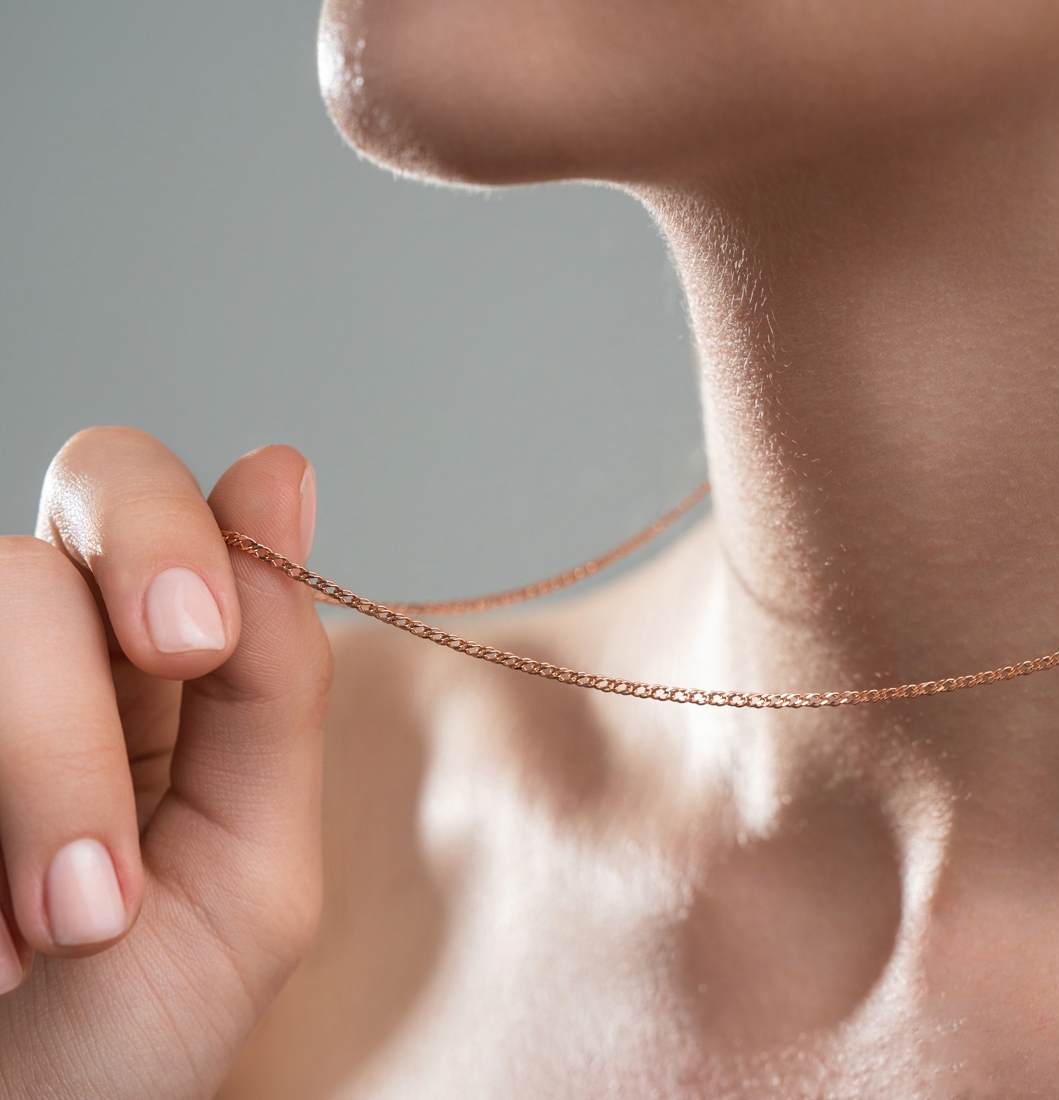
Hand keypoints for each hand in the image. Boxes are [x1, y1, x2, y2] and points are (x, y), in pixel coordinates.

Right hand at [0, 428, 331, 1098]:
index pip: (153, 503)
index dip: (172, 530)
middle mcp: (42, 648)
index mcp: (156, 661)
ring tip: (76, 924)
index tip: (200, 638)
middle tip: (166, 697)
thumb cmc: (138, 1015)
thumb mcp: (251, 862)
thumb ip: (275, 684)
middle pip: (60, 526)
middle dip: (116, 603)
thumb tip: (282, 473)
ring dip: (40, 767)